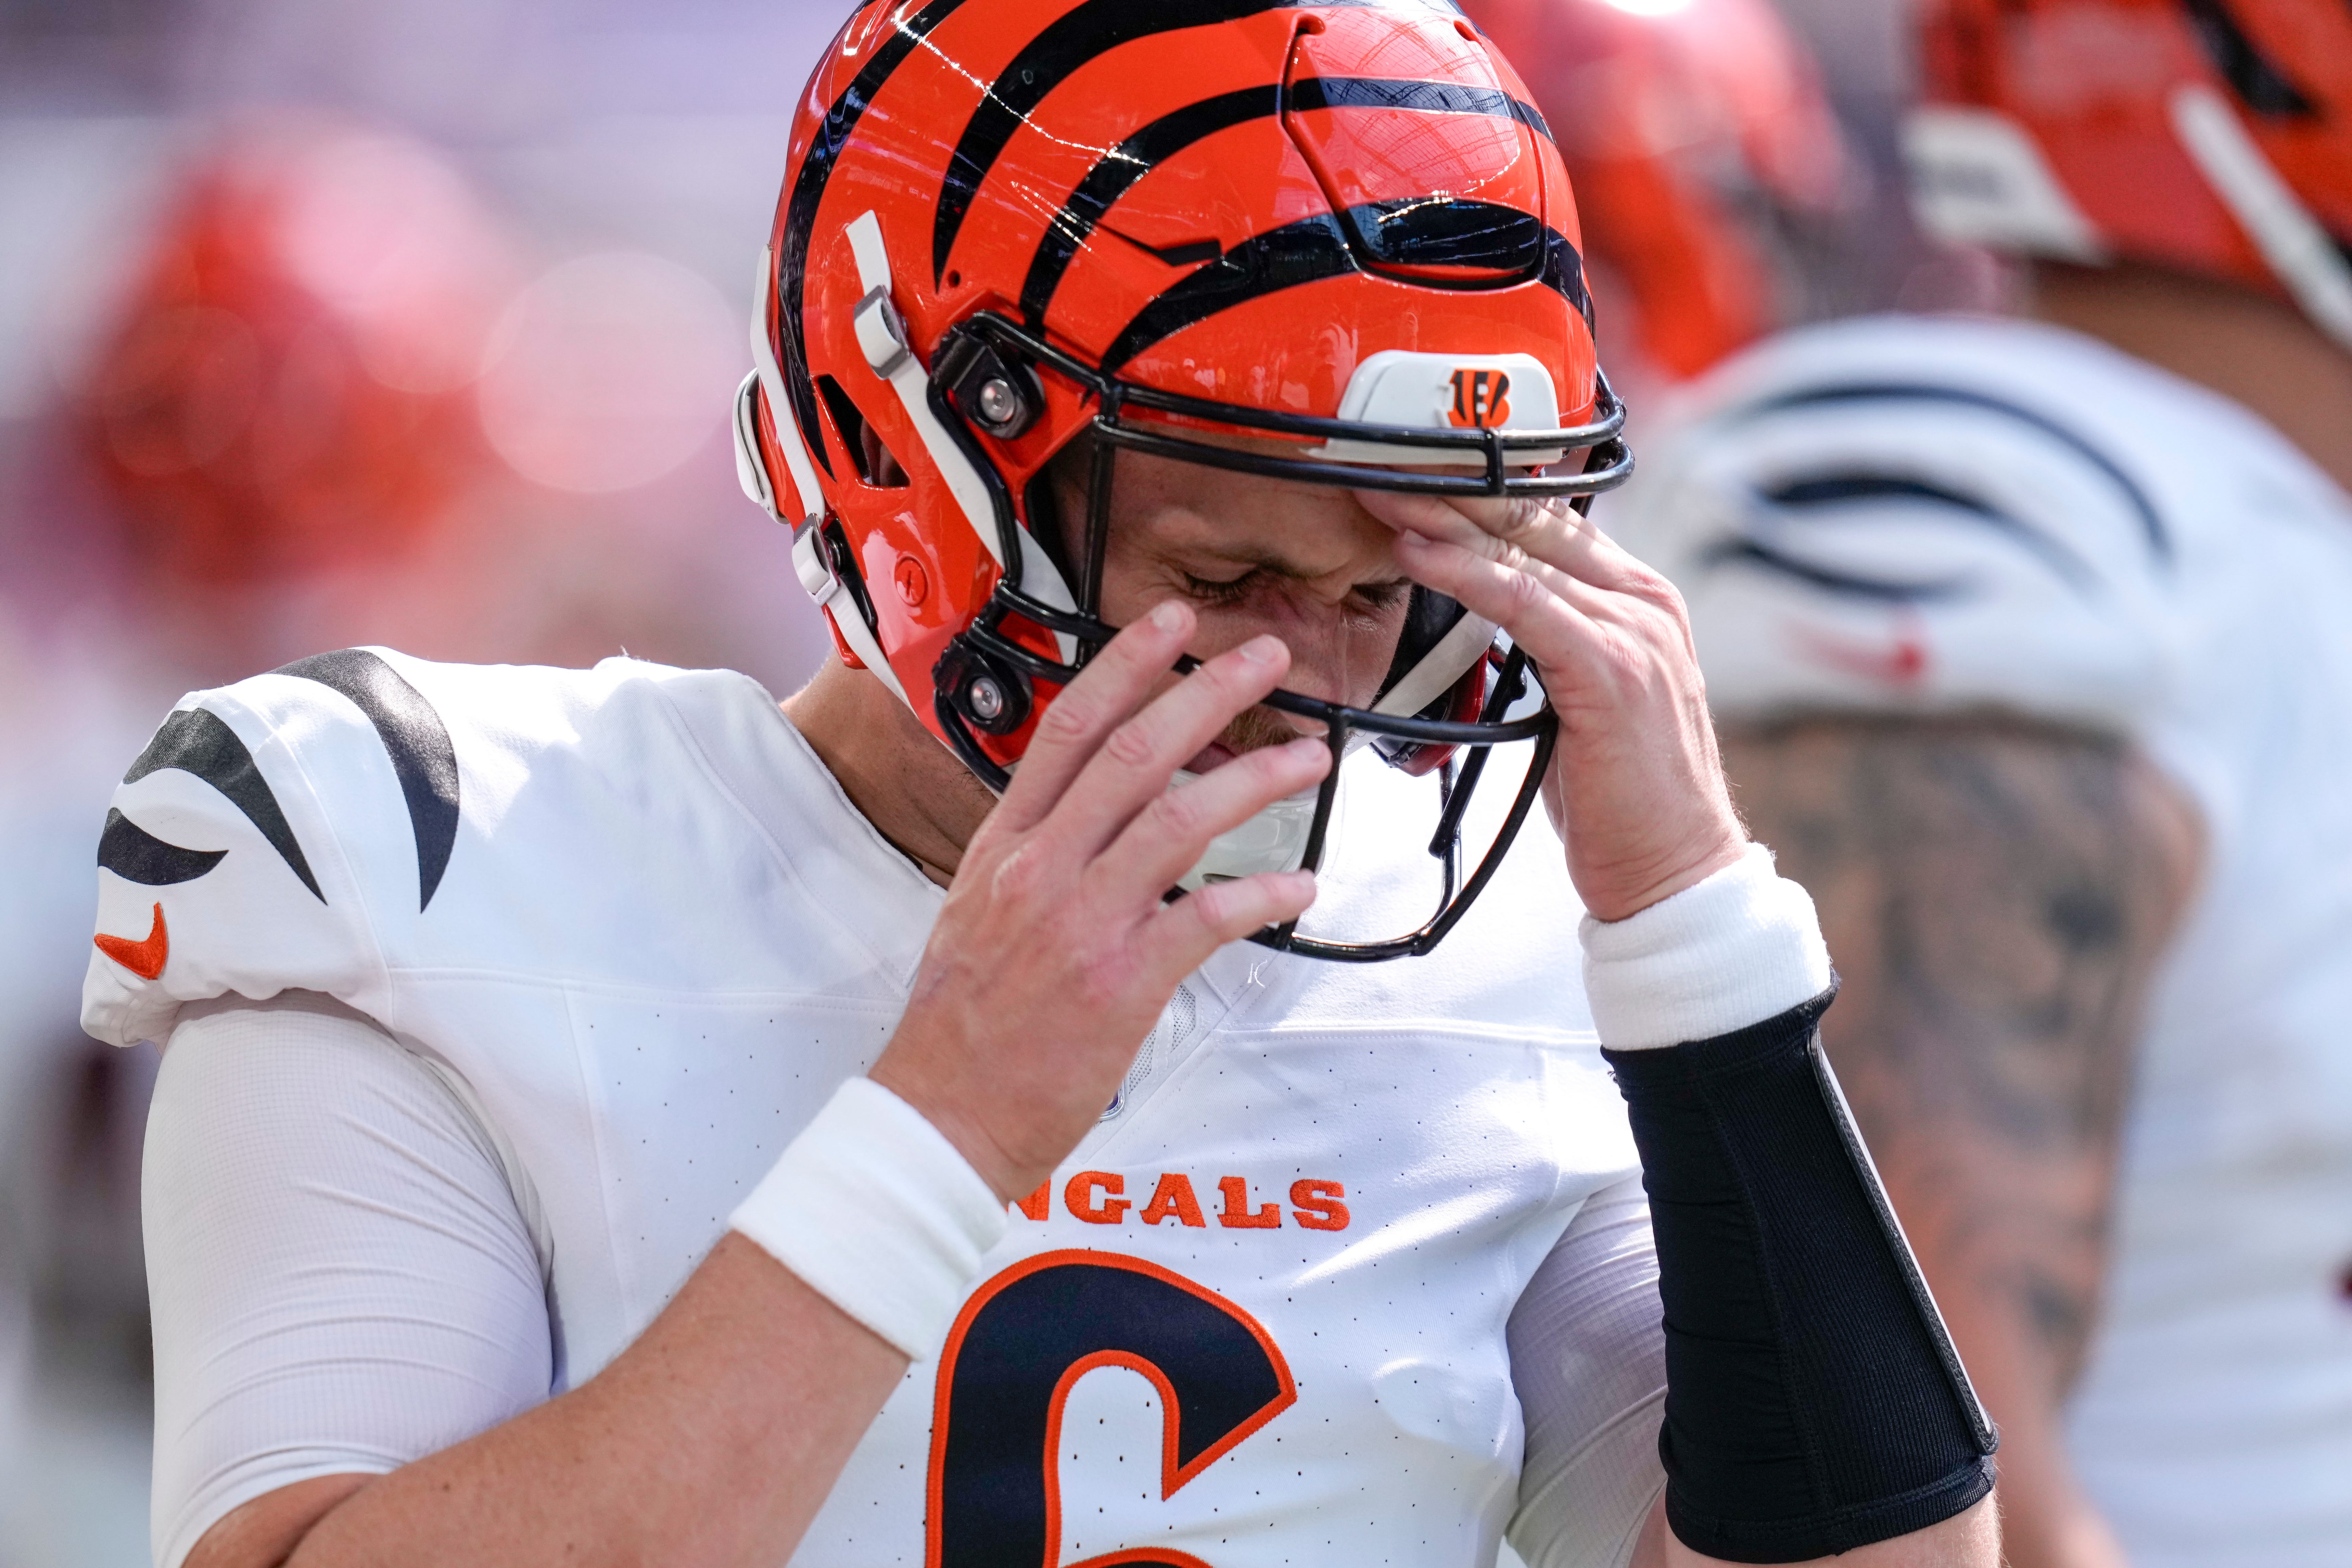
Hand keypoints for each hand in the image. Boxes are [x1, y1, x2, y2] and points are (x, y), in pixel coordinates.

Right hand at [870, 601, 1328, 1201]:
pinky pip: (1205, 918)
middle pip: (1136, 755)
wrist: (941, 1115)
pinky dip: (1260, 896)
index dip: (1125, 667)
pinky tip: (1300, 885)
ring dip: (1257, 782)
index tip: (1173, 623)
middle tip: (1267, 659)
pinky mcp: (1120, 982)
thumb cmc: (962, 1025)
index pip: (1068, 730)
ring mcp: (1080, 922)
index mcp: (1004, 846)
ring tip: (1310, 759)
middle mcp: (1040, 870)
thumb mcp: (976, 913)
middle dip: (1209, 694)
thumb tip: (1090, 816)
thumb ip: (1034, 856)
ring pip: (1180, 820)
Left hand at [1355, 489, 1744, 921]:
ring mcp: (1634, 631)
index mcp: (1639, 599)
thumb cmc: (1618, 793)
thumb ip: (1551, 641)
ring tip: (1381, 495)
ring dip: (1444, 521)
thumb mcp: (1582, 695)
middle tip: (1380, 464)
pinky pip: (1525, 605)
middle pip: (1533, 523)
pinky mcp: (1612, 669)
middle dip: (1452, 489)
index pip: (1548, 523)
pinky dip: (1466, 576)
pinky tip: (1419, 555)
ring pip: (1523, 555)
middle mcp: (1644, 601)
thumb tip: (1491, 609)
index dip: (1476, 494)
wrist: (1674, 868)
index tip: (1412, 474)